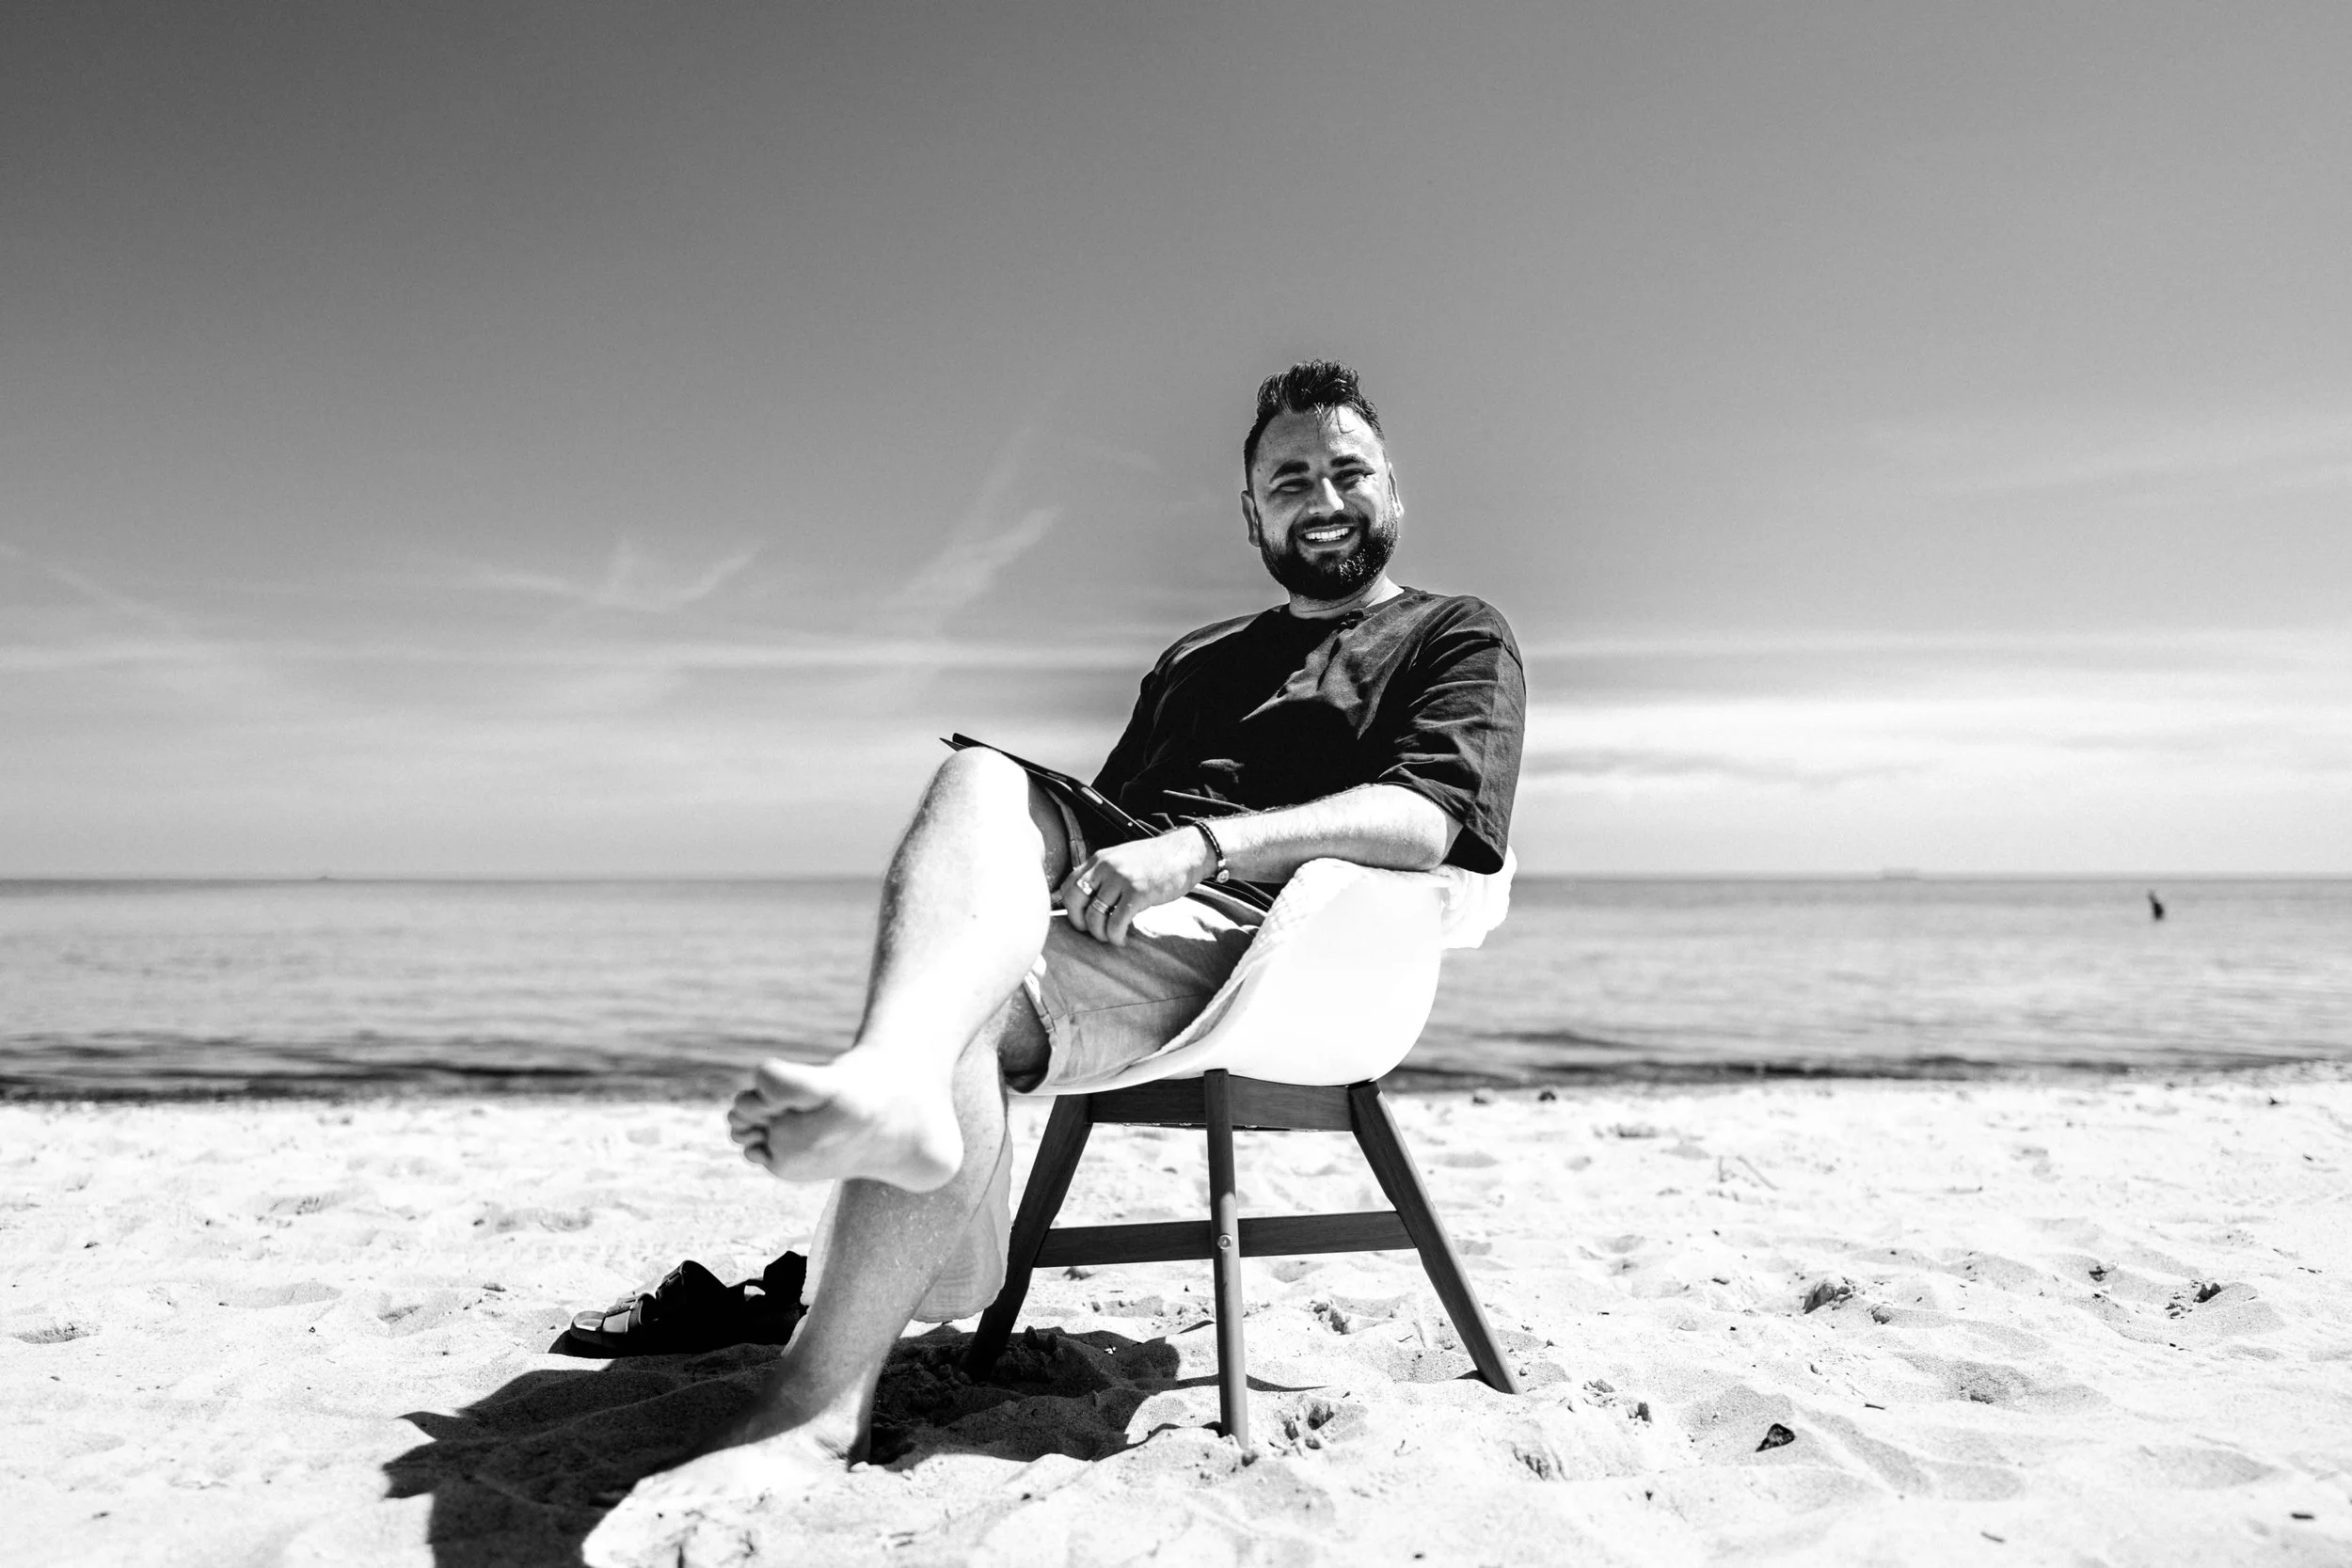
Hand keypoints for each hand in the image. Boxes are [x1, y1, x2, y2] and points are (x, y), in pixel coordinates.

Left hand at [1055, 828, 1216, 945]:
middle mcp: (1105, 867)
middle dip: (1080, 923)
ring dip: (1100, 933)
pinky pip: (1116, 923)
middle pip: (1074, 901)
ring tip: (1112, 937)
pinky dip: (1116, 936)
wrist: (1187, 852)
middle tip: (1093, 932)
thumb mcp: (1123, 860)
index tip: (1081, 919)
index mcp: (1099, 859)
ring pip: (1094, 916)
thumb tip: (1089, 902)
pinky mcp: (1138, 893)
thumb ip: (1104, 875)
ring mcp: (1121, 879)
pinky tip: (1122, 939)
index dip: (1069, 907)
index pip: (1067, 885)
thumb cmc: (1157, 860)